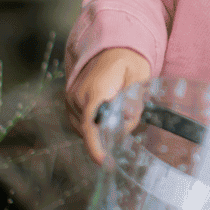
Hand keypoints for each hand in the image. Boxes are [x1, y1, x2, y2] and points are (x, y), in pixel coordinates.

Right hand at [65, 47, 150, 163]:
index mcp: (95, 89)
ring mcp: (71, 99)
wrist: (112, 47)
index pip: (90, 124)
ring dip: (102, 128)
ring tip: (119, 111)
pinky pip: (81, 123)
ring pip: (85, 129)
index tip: (104, 162)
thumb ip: (134, 97)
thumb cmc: (128, 61)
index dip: (95, 146)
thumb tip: (128, 116)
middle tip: (129, 120)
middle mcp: (78, 96)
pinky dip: (95, 124)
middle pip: (90, 130)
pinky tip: (108, 113)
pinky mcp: (70, 103)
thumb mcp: (139, 75)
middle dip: (109, 134)